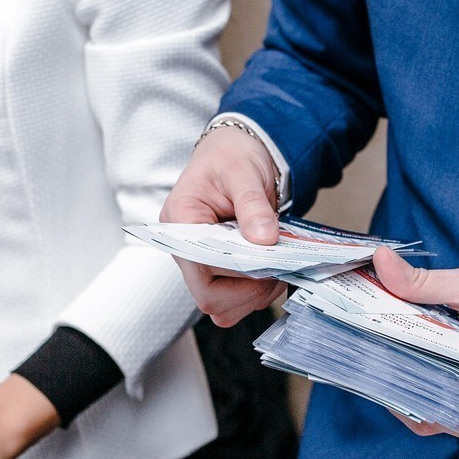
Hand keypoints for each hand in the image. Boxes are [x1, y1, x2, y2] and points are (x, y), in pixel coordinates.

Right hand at [160, 123, 286, 325]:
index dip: (237, 271)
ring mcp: (200, 263)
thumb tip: (265, 239)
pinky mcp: (219, 271)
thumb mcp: (243, 172)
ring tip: (279, 266)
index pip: (201, 266)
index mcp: (179, 222)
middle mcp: (185, 249)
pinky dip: (258, 291)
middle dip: (249, 289)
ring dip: (256, 294)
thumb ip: (253, 205)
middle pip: (209, 296)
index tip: (269, 258)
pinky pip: (235, 299)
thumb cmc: (232, 157)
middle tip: (280, 267)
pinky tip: (274, 268)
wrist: (236, 152)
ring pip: (223, 306)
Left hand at [368, 247, 458, 440]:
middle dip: (424, 407)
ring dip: (437, 403)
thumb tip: (382, 262)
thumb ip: (425, 281)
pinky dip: (452, 396)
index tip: (399, 394)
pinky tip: (429, 375)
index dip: (430, 417)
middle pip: (458, 422)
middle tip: (392, 381)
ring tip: (406, 378)